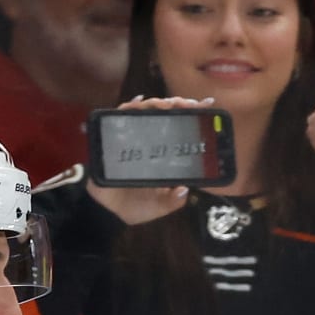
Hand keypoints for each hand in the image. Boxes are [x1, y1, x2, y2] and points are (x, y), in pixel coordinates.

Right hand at [85, 95, 207, 224]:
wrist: (107, 212)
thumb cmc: (134, 207)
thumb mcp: (160, 206)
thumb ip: (173, 201)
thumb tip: (184, 189)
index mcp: (165, 155)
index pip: (182, 130)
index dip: (194, 115)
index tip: (206, 104)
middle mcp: (151, 142)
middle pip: (165, 115)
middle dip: (178, 104)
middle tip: (187, 104)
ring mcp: (133, 138)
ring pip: (146, 112)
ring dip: (157, 103)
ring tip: (166, 104)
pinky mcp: (115, 137)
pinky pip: (121, 116)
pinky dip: (130, 106)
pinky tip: (139, 102)